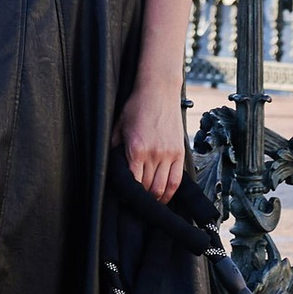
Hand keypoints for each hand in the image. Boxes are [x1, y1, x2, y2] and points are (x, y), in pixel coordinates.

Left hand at [115, 80, 185, 198]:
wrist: (158, 90)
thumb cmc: (136, 107)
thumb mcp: (119, 127)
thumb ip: (115, 149)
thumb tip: (112, 169)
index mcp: (136, 149)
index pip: (134, 184)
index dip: (129, 196)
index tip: (125, 200)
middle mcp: (154, 154)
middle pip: (149, 188)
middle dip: (142, 198)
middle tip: (136, 203)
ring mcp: (169, 153)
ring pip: (163, 188)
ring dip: (156, 198)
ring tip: (150, 201)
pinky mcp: (180, 152)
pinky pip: (177, 179)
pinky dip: (170, 192)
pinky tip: (164, 196)